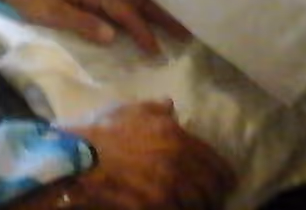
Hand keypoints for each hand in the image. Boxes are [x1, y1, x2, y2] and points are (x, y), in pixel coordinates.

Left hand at [0, 0, 189, 54]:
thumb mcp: (48, 12)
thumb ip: (79, 22)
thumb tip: (111, 35)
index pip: (123, 12)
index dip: (142, 30)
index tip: (156, 50)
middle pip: (137, 0)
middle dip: (162, 16)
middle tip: (186, 31)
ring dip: (156, 9)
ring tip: (177, 21)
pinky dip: (141, 3)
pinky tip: (150, 10)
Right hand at [65, 99, 236, 209]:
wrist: (78, 158)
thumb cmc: (102, 132)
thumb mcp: (131, 111)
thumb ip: (155, 109)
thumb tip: (170, 105)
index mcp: (177, 137)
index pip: (215, 162)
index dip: (224, 176)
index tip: (227, 182)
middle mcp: (178, 162)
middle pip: (211, 187)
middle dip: (214, 195)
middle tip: (215, 199)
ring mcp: (166, 187)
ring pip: (196, 204)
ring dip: (198, 206)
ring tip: (197, 207)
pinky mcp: (153, 206)